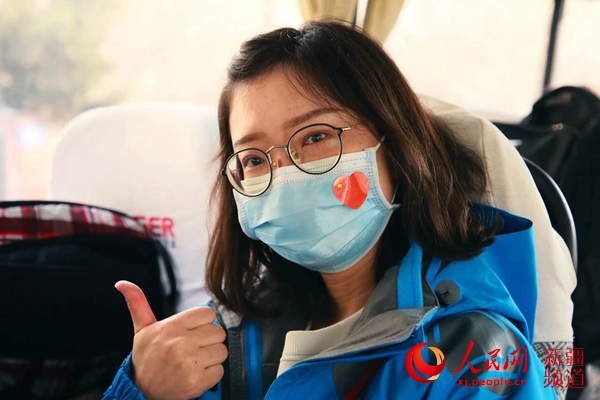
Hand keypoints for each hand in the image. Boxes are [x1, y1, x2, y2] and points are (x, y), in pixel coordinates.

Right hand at [115, 281, 226, 399]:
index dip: (204, 323)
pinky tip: (197, 373)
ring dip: (212, 358)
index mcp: (173, 326)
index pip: (208, 314)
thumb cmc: (145, 359)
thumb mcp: (142, 329)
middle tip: (194, 348)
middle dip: (209, 340)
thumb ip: (138, 303)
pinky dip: (211, 374)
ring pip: (222, 351)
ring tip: (195, 361)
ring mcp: (190, 362)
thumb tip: (123, 283)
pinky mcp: (197, 381)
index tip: (194, 331)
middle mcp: (182, 343)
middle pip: (218, 332)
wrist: (140, 391)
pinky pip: (220, 371)